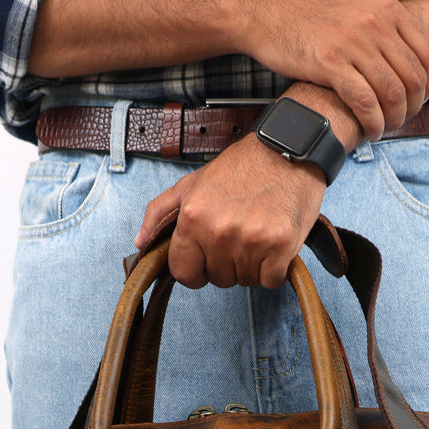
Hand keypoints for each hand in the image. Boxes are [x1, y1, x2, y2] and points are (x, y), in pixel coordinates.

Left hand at [134, 135, 326, 288]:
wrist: (287, 148)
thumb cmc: (243, 165)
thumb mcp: (193, 182)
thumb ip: (161, 212)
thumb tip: (141, 242)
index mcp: (193, 217)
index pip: (184, 273)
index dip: (197, 268)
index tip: (208, 258)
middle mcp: (219, 232)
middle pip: (218, 279)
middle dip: (227, 263)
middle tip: (239, 234)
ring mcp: (251, 241)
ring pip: (245, 280)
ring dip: (252, 264)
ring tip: (257, 233)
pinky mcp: (280, 247)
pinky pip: (270, 280)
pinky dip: (274, 268)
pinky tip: (273, 242)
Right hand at [242, 0, 428, 138]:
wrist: (265, 13)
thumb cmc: (311, 3)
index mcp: (387, 7)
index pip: (427, 54)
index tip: (418, 99)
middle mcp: (374, 23)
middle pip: (412, 78)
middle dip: (412, 107)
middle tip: (401, 119)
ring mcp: (352, 43)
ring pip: (391, 92)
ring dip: (393, 119)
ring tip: (384, 128)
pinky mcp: (330, 63)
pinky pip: (363, 101)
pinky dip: (371, 121)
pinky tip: (369, 130)